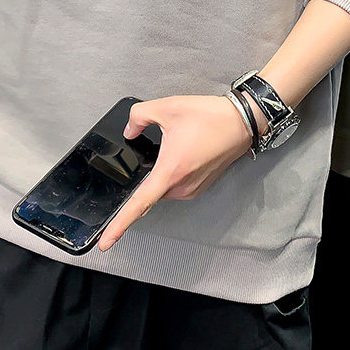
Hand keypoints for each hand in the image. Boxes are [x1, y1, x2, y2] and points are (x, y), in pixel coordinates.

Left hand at [98, 94, 253, 251]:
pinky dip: (173, 172)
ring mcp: (193, 189)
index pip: (138, 204)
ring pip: (163, 187)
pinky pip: (176, 185)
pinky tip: (183, 151)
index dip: (119, 225)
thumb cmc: (211, 117)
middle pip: (150, 190)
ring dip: (163, 170)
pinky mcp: (200, 186)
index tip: (106, 241)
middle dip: (147, 171)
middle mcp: (182, 186)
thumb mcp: (167, 107)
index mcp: (171, 171)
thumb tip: (130, 130)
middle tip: (162, 145)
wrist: (242, 121)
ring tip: (178, 143)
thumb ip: (139, 116)